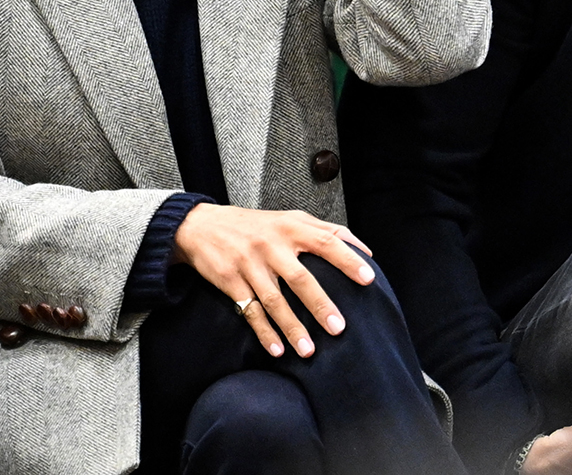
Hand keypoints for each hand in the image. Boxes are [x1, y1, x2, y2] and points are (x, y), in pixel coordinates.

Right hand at [173, 202, 375, 357]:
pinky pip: (250, 311)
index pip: (326, 241)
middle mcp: (272, 245)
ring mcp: (250, 265)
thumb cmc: (257, 225)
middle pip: (300, 278)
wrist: (203, 226)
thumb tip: (364, 250)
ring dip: (292, 327)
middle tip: (339, 328)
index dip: (348, 259)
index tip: (368, 278)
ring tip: (309, 351)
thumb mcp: (291, 219)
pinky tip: (278, 350)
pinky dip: (264, 332)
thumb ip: (326, 230)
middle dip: (320, 304)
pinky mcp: (231, 282)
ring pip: (274, 300)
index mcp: (292, 227)